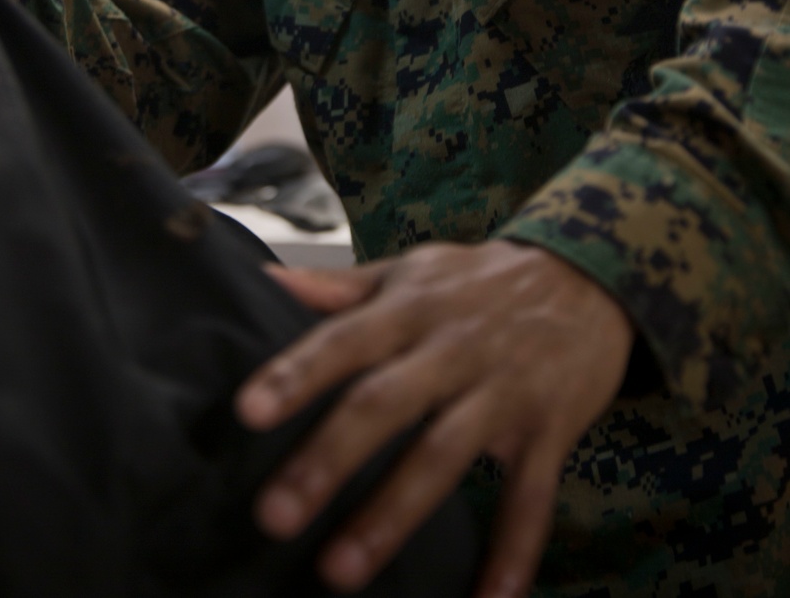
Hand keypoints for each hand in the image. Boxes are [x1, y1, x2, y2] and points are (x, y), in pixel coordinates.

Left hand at [236, 240, 633, 596]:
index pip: (343, 340)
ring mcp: (501, 391)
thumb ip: (343, 286)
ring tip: (340, 570)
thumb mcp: (413, 270)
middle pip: (383, 404)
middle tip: (274, 515)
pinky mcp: (548, 429)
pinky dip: (514, 551)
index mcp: (409, 308)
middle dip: (329, 460)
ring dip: (392, 514)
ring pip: (443, 455)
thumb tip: (269, 280)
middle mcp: (450, 348)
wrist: (589, 275)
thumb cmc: (481, 281)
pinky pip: (531, 497)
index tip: (247, 411)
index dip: (296, 373)